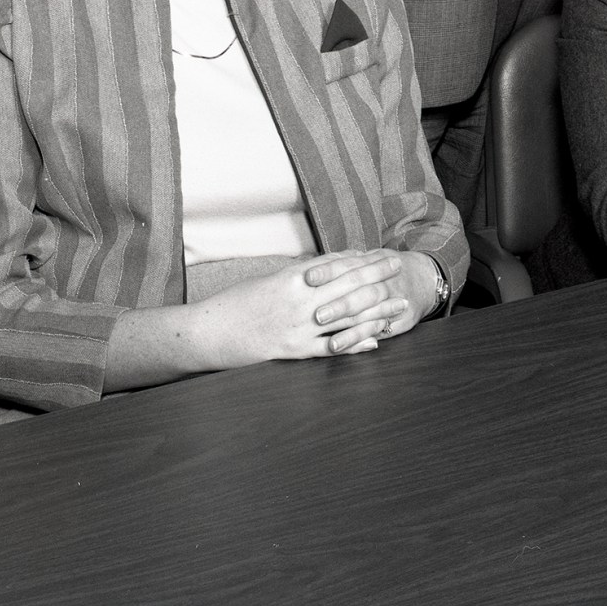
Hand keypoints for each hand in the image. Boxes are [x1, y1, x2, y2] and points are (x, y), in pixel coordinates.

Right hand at [196, 251, 425, 365]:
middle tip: (400, 268)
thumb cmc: (234, 303)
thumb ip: (297, 277)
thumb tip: (324, 269)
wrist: (206, 332)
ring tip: (399, 305)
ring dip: (377, 310)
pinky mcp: (294, 351)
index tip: (382, 254)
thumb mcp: (268, 280)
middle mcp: (301, 301)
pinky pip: (332, 347)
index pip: (337, 264)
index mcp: (293, 279)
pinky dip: (356, 344)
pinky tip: (375, 340)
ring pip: (349, 317)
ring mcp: (300, 327)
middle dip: (378, 276)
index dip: (363, 259)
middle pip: (350, 286)